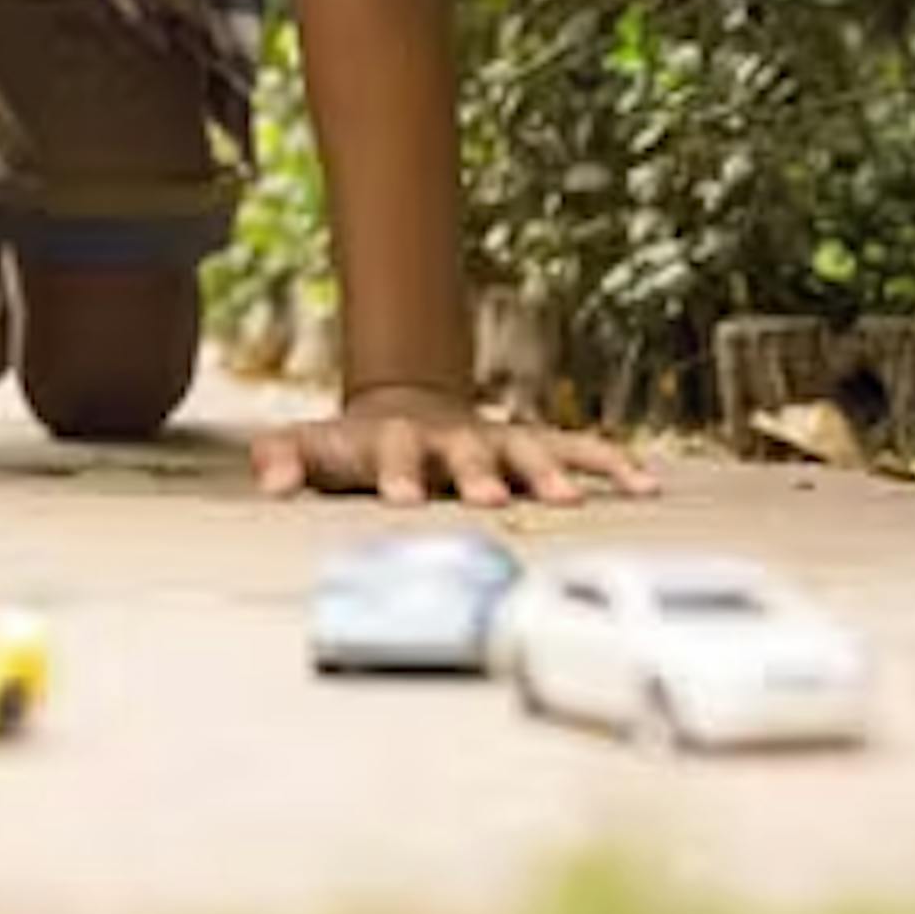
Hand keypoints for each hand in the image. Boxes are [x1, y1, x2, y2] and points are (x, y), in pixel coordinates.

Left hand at [251, 383, 656, 506]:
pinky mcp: (537, 446)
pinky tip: (646, 485)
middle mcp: (456, 438)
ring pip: (532, 450)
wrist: (406, 412)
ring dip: (551, 471)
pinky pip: (582, 449)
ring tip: (572, 499)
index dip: (400, 473)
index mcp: (397, 441)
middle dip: (479, 473)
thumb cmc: (356, 447)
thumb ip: (285, 458)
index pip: (396, 454)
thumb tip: (268, 476)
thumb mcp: (316, 449)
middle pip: (469, 451)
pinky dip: (613, 463)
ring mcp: (500, 439)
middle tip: (488, 497)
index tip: (402, 501)